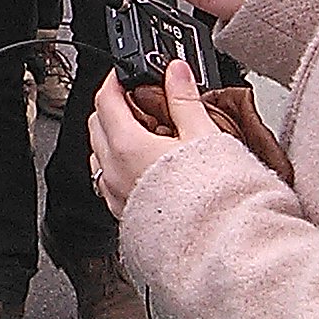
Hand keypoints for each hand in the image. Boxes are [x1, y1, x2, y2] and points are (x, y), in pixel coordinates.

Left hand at [89, 58, 218, 214]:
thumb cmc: (214, 198)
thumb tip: (175, 70)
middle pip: (97, 125)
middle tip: (139, 100)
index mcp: (127, 146)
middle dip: (112, 107)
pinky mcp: (125, 215)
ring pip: (98, 154)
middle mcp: (113, 171)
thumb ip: (185, 100)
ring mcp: (116, 195)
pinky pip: (108, 182)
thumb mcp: (204, 137)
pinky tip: (144, 168)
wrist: (220, 248)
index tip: (125, 75)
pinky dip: (117, 166)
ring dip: (112, 138)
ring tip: (145, 135)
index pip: (106, 100)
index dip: (115, 81)